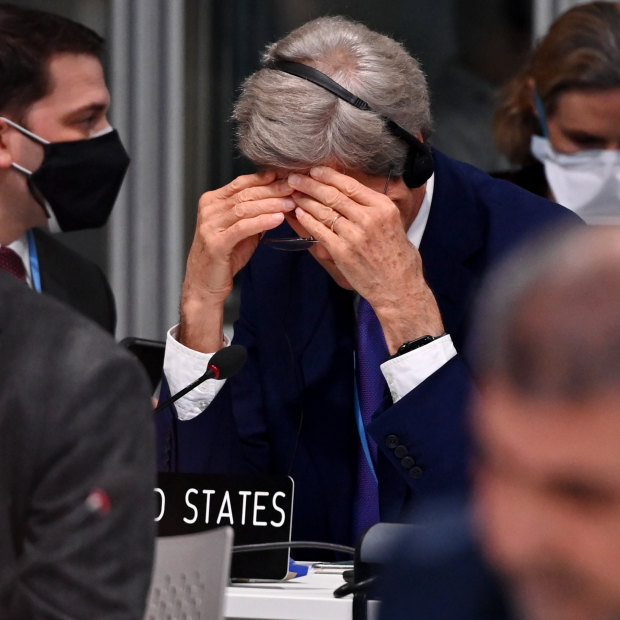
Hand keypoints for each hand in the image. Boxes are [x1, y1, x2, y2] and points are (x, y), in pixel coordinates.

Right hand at [179, 170, 294, 351]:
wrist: (205, 284)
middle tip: (294, 188)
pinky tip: (278, 219)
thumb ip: (254, 213)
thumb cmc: (225, 257)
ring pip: (245, 208)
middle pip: (246, 193)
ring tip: (291, 203)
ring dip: (271, 204)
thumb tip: (279, 197)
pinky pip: (243, 227)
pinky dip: (262, 221)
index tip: (288, 177)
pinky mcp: (215, 243)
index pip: (243, 183)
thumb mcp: (241, 229)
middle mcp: (209, 209)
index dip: (266, 179)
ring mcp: (210, 225)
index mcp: (213, 201)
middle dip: (273, 190)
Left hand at [287, 166, 443, 352]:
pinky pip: (319, 231)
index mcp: (383, 207)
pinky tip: (298, 214)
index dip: (328, 175)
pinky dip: (306, 221)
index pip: (350, 185)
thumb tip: (353, 194)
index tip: (314, 170)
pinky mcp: (342, 252)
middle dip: (310, 184)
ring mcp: (354, 235)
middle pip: (333, 195)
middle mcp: (369, 218)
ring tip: (292, 194)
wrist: (399, 288)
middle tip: (294, 178)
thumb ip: (375, 208)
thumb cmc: (399, 259)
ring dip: (304, 200)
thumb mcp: (395, 223)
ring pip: (323, 211)